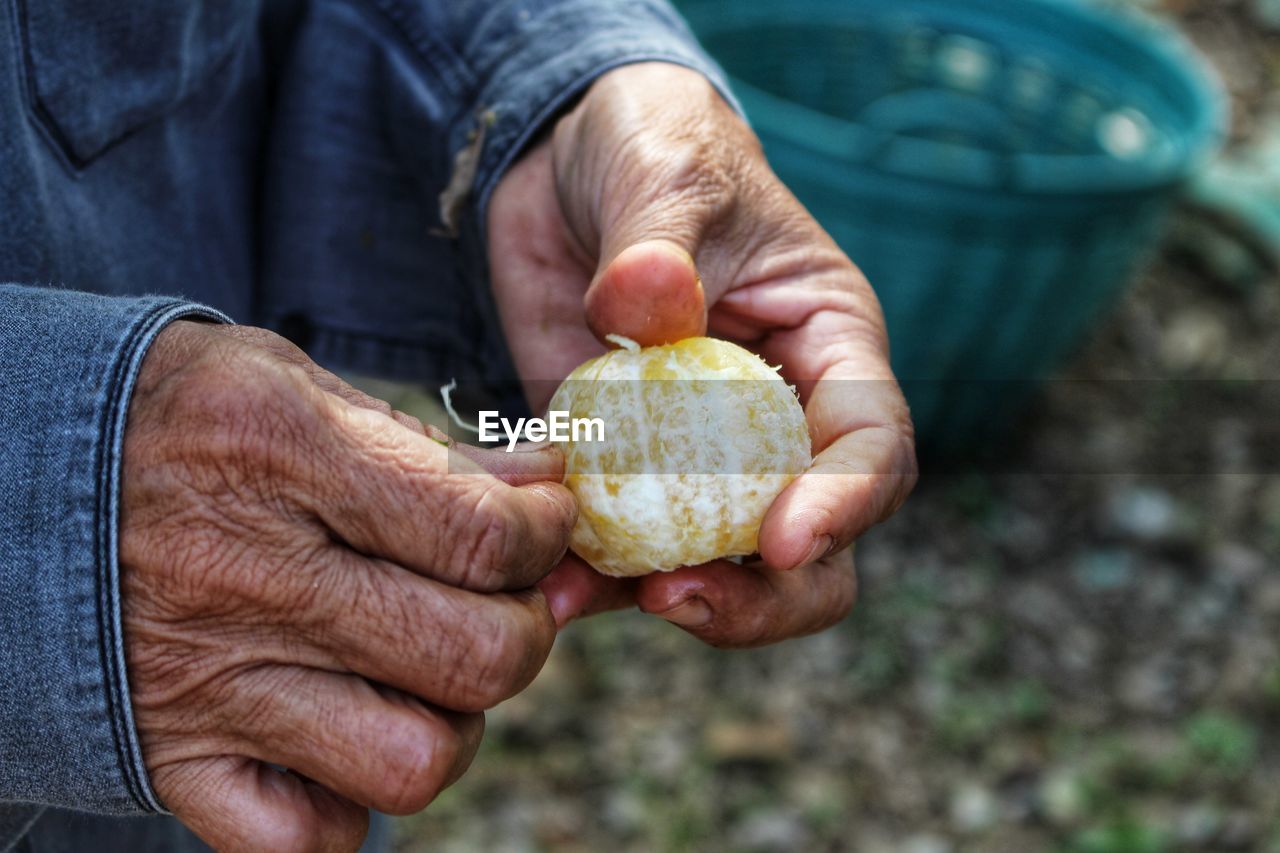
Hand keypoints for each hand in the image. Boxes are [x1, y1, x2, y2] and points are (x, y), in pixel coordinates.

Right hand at [121, 322, 574, 850]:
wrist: (14, 482)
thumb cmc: (179, 422)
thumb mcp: (295, 385)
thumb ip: (424, 443)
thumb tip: (544, 486)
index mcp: (281, 452)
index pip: (480, 534)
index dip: (547, 537)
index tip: (545, 525)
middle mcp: (247, 576)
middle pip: (473, 657)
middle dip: (525, 631)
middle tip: (500, 600)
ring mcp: (209, 683)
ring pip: (412, 764)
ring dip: (453, 723)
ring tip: (424, 672)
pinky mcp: (175, 759)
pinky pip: (306, 838)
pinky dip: (351, 805)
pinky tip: (344, 734)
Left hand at [487, 63, 916, 647]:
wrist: (562, 164)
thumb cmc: (653, 147)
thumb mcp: (664, 173)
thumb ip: (659, 241)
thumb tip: (643, 312)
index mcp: (828, 346)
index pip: (871, 445)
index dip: (843, 504)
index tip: (781, 541)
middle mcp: (776, 419)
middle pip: (814, 548)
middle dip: (761, 595)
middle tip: (680, 599)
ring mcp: (696, 455)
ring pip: (718, 566)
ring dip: (665, 599)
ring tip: (579, 596)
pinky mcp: (619, 468)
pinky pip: (620, 545)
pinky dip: (587, 575)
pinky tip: (543, 586)